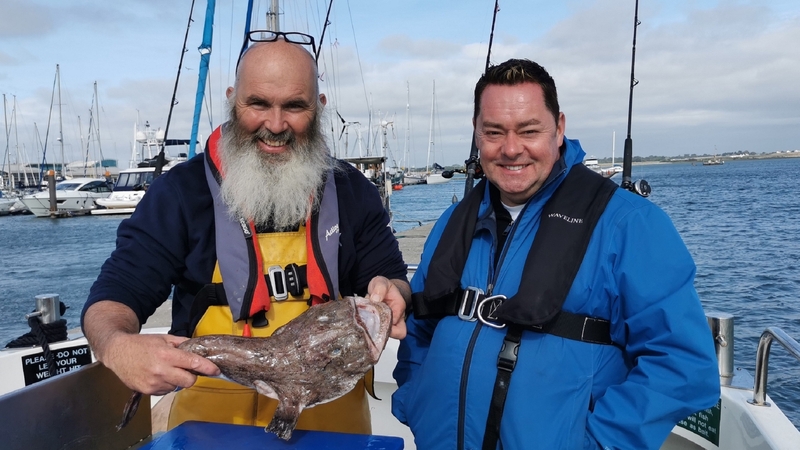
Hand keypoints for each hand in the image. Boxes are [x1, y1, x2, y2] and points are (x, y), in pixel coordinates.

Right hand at [102, 332, 220, 394]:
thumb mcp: (163, 338)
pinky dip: (166, 385)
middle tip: (185, 369)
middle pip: (189, 381)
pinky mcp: (147, 391)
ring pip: (177, 387)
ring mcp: (153, 383)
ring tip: (165, 370)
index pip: (192, 363)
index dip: (207, 367)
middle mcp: (161, 370)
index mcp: (166, 355)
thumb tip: (197, 347)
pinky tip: (157, 376)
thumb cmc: (140, 344)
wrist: (117, 352)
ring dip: (176, 380)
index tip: (216, 370)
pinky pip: (165, 391)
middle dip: (191, 375)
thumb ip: (182, 343)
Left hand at [368, 276, 409, 338]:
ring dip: (376, 330)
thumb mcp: (381, 282)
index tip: (375, 319)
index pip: (398, 324)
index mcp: (399, 307)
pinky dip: (371, 329)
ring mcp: (390, 322)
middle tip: (371, 325)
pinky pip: (378, 331)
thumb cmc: (383, 286)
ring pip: (388, 334)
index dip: (387, 325)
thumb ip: (380, 288)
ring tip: (366, 322)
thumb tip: (375, 299)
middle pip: (398, 333)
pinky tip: (364, 322)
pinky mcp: (381, 323)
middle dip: (384, 332)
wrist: (380, 287)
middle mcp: (397, 317)